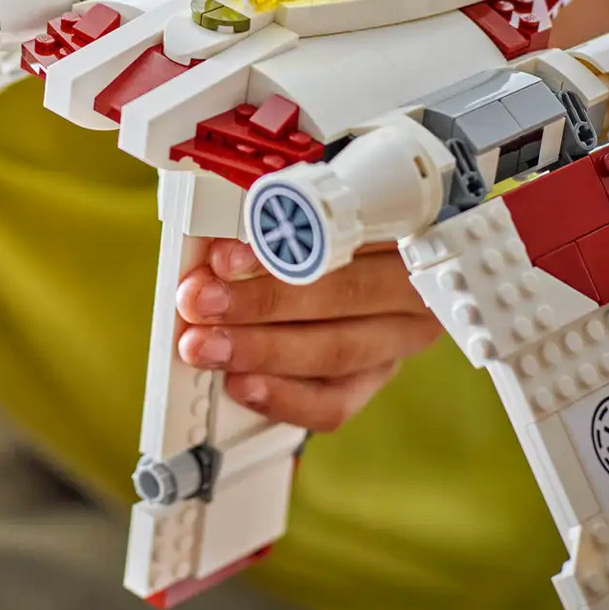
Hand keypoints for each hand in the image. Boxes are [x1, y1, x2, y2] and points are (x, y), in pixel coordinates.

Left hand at [175, 240, 442, 431]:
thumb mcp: (299, 206)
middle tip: (201, 303)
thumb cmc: (318, 227)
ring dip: (261, 350)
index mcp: (402, 227)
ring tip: (206, 346)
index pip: (346, 236)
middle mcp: (407, 284)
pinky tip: (241, 384)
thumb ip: (266, 219)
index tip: (224, 257)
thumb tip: (211, 244)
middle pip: (341, 295)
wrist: (344, 258)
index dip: (283, 247)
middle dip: (260, 302)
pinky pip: (334, 402)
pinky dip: (284, 397)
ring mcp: (396, 336)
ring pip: (336, 351)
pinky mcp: (375, 377)